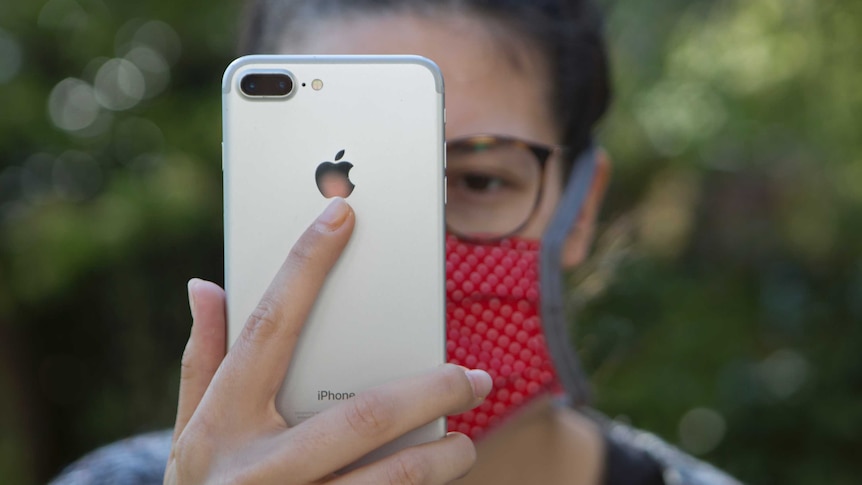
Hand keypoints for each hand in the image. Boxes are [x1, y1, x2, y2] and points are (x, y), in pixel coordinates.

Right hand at [165, 198, 491, 483]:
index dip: (305, 266)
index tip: (342, 214)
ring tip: (465, 442)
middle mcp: (257, 471)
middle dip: (429, 392)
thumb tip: (204, 286)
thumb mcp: (191, 430)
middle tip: (473, 377)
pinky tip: (436, 480)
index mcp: (222, 423)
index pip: (269, 328)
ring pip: (390, 481)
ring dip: (440, 459)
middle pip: (361, 417)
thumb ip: (202, 361)